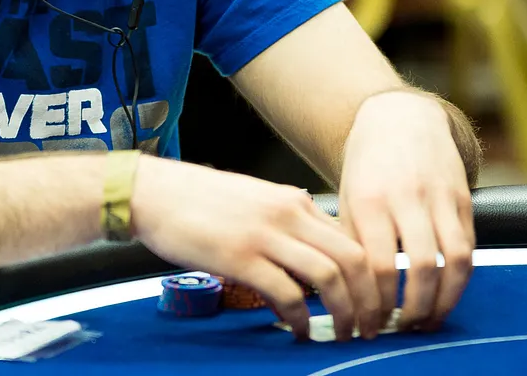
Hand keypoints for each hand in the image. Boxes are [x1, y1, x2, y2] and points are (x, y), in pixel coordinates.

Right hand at [129, 157, 379, 342]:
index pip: (352, 240)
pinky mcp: (241, 256)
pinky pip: (287, 293)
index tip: (373, 303)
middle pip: (354, 259)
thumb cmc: (199, 201)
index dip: (371, 277)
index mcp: (295, 201)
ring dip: (344, 312)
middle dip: (370, 300)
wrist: (153, 192)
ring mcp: (265, 235)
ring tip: (342, 333)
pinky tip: (296, 330)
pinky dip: (299, 318)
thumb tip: (312, 264)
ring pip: (330, 277)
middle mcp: (288, 213)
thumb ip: (287, 226)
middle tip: (371, 327)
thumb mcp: (256, 202)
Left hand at [335, 90, 473, 333]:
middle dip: (414, 309)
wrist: (400, 118)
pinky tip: (446, 294)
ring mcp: (439, 197)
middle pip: (420, 267)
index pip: (377, 265)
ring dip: (445, 300)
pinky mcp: (463, 198)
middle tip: (405, 329)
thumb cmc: (367, 166)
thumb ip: (352, 242)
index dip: (376, 303)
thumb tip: (349, 295)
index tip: (371, 325)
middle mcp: (406, 197)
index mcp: (369, 200)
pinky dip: (460, 279)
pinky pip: (469, 247)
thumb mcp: (347, 198)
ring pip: (454, 260)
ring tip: (430, 320)